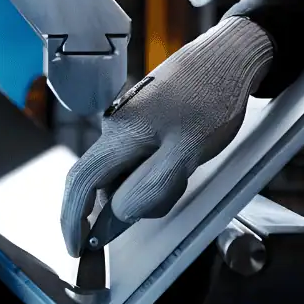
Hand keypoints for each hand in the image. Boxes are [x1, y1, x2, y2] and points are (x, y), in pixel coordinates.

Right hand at [59, 15, 273, 256]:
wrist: (230, 55)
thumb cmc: (213, 99)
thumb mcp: (188, 150)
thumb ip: (151, 186)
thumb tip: (118, 213)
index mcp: (120, 134)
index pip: (81, 182)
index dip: (73, 220)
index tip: (76, 248)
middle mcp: (115, 126)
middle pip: (100, 179)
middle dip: (118, 205)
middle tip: (154, 206)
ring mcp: (128, 120)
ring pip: (123, 169)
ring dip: (144, 185)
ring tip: (185, 169)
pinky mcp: (144, 117)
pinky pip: (138, 155)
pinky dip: (152, 170)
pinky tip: (181, 159)